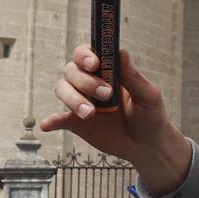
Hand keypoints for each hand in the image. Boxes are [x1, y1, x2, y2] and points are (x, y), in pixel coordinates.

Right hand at [40, 46, 190, 192]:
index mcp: (107, 71)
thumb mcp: (149, 96)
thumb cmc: (151, 114)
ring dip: (73, 99)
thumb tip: (122, 52)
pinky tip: (47, 125)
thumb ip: (134, 77)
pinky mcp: (77, 122)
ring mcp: (82, 101)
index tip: (94, 64)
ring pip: (63, 90)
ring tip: (90, 114)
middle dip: (85, 81)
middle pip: (72, 71)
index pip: (87, 54)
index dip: (85, 55)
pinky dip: (51, 120)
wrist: (148, 145)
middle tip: (107, 95)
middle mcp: (90, 82)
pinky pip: (59, 119)